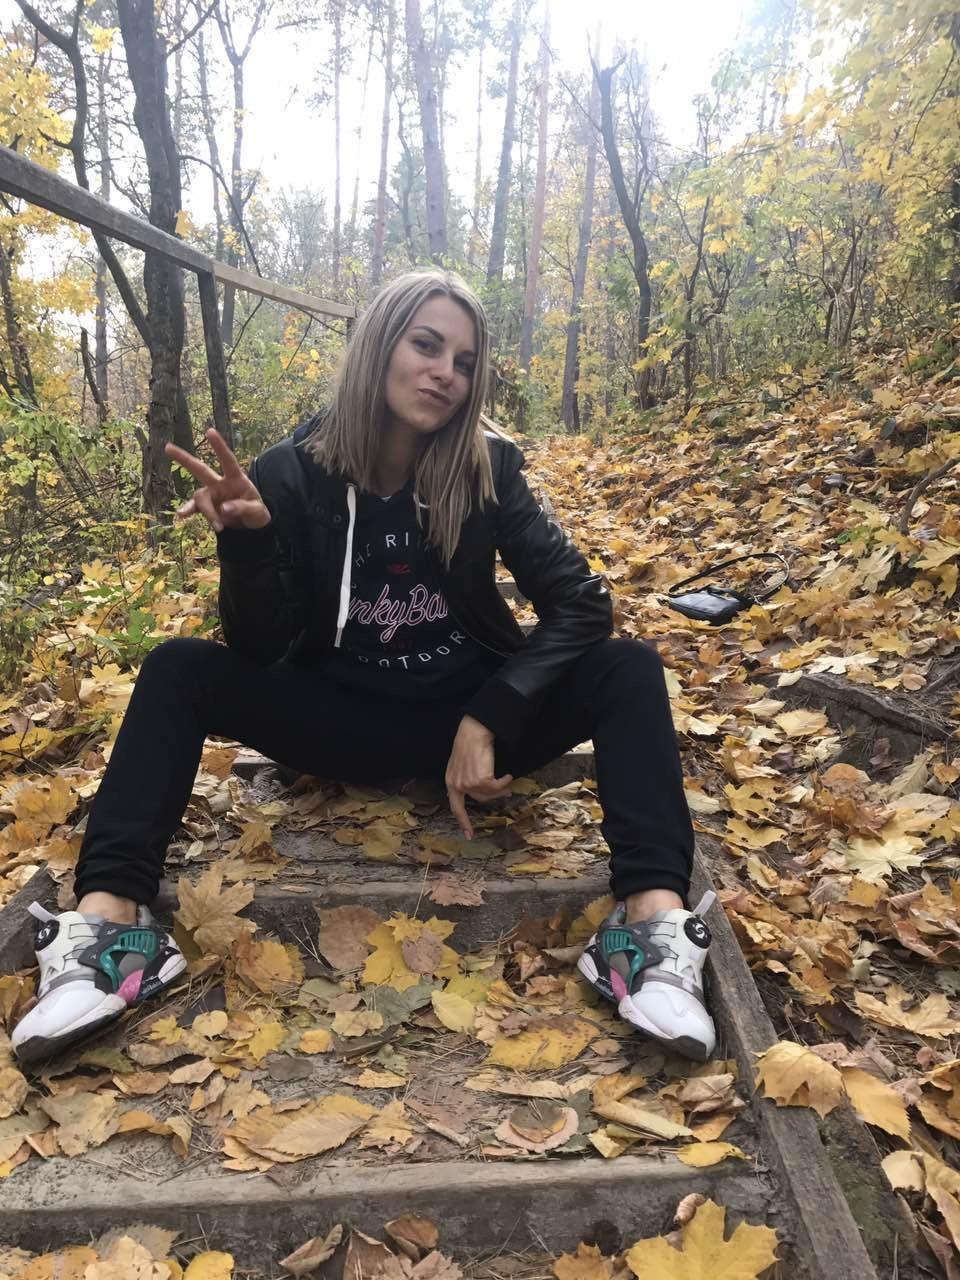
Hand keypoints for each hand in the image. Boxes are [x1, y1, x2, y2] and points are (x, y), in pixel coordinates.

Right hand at [165, 427, 270, 533]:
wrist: (251, 528)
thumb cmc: (257, 514)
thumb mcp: (257, 512)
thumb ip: (243, 508)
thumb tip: (224, 508)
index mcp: (236, 479)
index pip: (228, 460)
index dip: (219, 446)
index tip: (209, 431)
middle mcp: (220, 484)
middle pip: (200, 469)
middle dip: (184, 459)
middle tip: (167, 447)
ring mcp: (211, 495)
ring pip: (200, 498)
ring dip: (208, 512)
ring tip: (219, 527)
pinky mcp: (206, 507)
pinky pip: (194, 508)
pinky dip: (188, 511)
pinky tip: (181, 516)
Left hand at [445, 715, 512, 839]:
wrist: (473, 733)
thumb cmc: (469, 744)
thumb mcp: (463, 764)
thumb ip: (467, 778)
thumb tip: (482, 790)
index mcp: (451, 782)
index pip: (456, 807)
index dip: (463, 821)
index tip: (468, 835)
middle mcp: (457, 785)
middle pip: (480, 799)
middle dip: (494, 797)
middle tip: (506, 792)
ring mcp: (468, 784)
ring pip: (489, 794)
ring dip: (500, 788)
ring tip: (507, 781)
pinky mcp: (480, 780)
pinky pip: (496, 787)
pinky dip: (504, 782)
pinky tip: (507, 775)